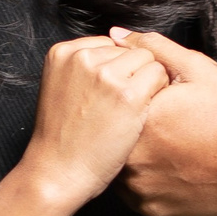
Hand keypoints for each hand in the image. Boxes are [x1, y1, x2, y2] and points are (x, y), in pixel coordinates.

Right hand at [20, 37, 173, 207]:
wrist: (57, 172)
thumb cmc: (63, 137)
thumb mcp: (60, 87)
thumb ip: (83, 66)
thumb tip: (120, 43)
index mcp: (62, 52)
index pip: (109, 43)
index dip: (116, 70)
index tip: (107, 95)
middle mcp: (83, 57)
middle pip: (129, 50)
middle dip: (131, 74)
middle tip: (118, 106)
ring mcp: (105, 75)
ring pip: (148, 60)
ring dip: (147, 82)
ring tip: (129, 110)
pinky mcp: (127, 94)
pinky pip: (159, 76)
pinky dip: (158, 94)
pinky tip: (141, 114)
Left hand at [114, 33, 216, 215]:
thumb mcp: (197, 70)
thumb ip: (154, 48)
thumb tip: (118, 35)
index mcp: (138, 117)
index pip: (119, 101)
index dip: (142, 100)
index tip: (165, 105)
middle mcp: (130, 155)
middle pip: (117, 133)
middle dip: (137, 127)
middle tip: (171, 128)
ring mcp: (137, 186)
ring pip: (121, 164)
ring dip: (137, 154)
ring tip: (171, 147)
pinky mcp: (147, 207)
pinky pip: (132, 190)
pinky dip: (146, 179)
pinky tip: (170, 168)